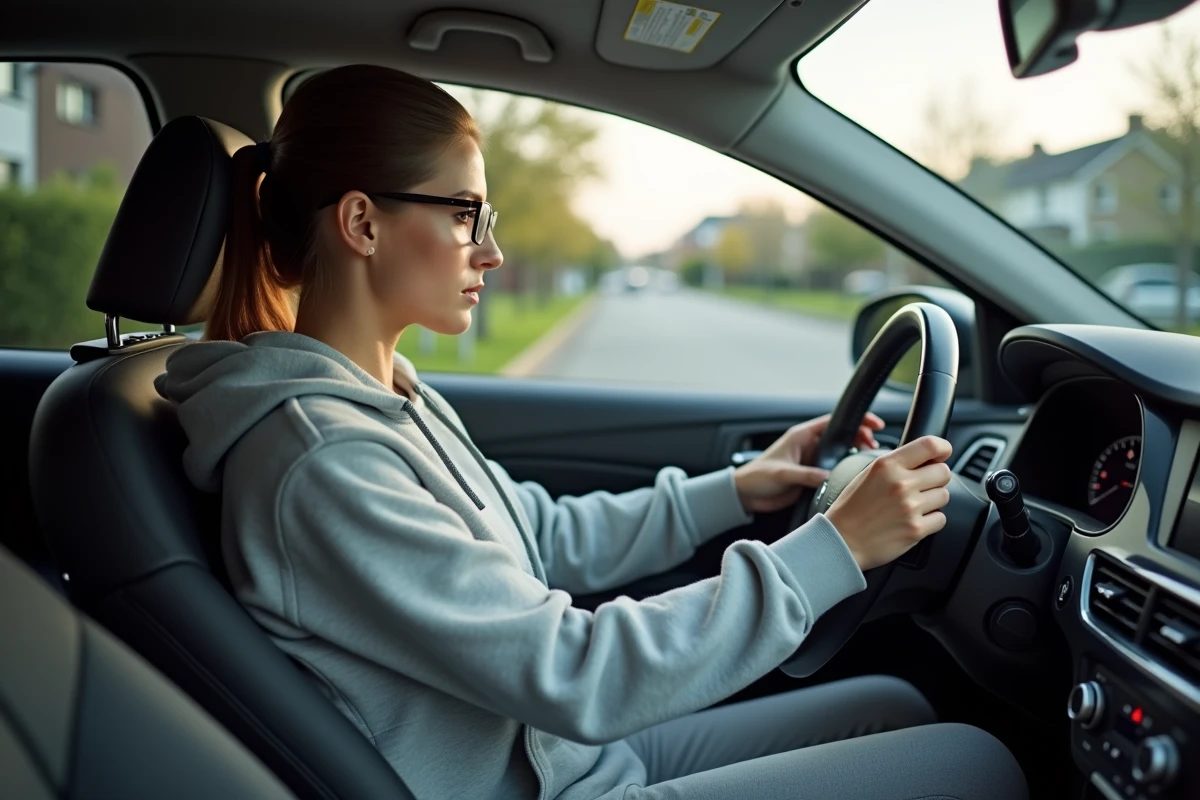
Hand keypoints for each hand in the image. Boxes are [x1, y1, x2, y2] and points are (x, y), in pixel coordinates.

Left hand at [733, 412, 884, 513]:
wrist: (745, 495)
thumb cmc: (756, 477)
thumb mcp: (782, 473)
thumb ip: (805, 475)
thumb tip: (828, 477)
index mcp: (801, 436)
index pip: (834, 422)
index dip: (855, 420)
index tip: (873, 424)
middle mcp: (809, 446)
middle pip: (842, 435)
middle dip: (861, 436)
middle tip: (876, 445)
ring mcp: (812, 460)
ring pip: (841, 452)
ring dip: (856, 452)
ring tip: (871, 458)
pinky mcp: (813, 475)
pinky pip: (835, 469)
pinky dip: (848, 469)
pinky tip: (858, 474)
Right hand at [825, 435, 953, 571]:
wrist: (841, 541)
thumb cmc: (851, 509)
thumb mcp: (868, 474)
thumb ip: (896, 464)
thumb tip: (926, 459)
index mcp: (887, 465)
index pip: (930, 445)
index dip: (943, 448)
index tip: (943, 454)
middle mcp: (900, 483)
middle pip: (944, 472)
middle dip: (936, 478)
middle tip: (922, 486)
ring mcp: (910, 507)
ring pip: (944, 495)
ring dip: (933, 500)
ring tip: (912, 506)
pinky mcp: (916, 530)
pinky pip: (940, 519)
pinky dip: (930, 521)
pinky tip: (912, 520)